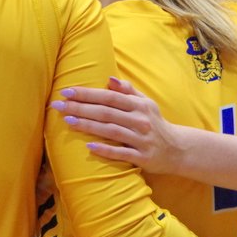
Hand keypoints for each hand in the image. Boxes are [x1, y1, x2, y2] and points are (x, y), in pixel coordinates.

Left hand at [51, 77, 186, 175]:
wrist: (179, 149)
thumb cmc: (156, 124)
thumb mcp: (147, 104)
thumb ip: (128, 91)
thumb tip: (109, 79)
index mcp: (139, 105)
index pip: (109, 96)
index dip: (87, 93)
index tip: (66, 91)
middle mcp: (140, 120)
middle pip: (106, 112)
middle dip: (80, 108)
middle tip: (58, 105)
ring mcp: (141, 139)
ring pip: (110, 131)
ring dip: (88, 126)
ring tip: (67, 121)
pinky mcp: (143, 157)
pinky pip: (121, 153)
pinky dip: (105, 149)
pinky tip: (89, 146)